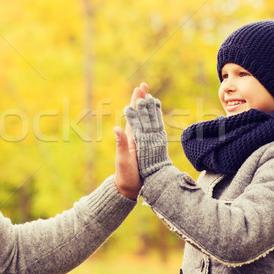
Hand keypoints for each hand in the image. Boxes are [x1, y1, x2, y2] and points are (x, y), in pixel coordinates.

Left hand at [114, 83, 148, 198]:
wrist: (128, 188)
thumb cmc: (125, 175)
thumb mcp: (123, 159)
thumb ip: (121, 144)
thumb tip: (116, 128)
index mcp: (130, 136)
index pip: (133, 114)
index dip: (136, 100)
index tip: (139, 88)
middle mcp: (135, 136)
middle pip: (139, 113)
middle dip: (142, 99)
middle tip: (144, 85)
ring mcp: (141, 141)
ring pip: (146, 120)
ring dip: (148, 107)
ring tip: (151, 95)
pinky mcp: (147, 148)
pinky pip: (152, 131)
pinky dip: (155, 121)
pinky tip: (157, 116)